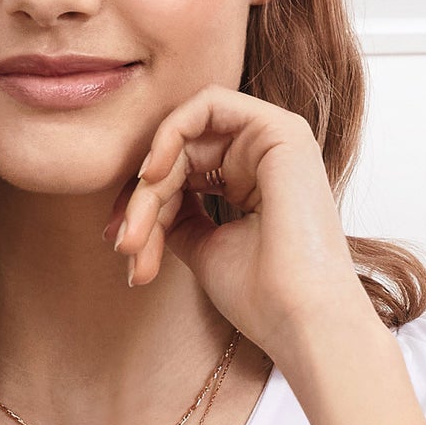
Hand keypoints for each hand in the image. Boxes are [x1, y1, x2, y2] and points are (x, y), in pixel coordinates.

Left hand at [105, 85, 375, 367]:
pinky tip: (153, 174)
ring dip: (150, 181)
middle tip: (125, 244)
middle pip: (179, 154)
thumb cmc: (261, 298)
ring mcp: (273, 139)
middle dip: (141, 199)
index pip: (182, 171)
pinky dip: (171, 133)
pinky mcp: (280, 130)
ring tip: (136, 235)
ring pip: (186, 135)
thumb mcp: (203, 248)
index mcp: (250, 181)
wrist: (300, 320)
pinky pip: (208, 104)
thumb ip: (176, 215)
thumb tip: (139, 199)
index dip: (142, 201)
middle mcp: (263, 155)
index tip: (124, 245)